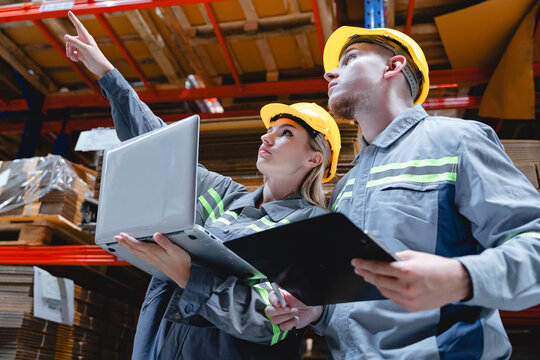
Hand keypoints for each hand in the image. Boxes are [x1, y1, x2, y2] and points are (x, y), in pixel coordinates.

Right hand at [64, 11, 113, 76]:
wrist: (101, 69)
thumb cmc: (96, 58)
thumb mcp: (85, 50)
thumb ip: (75, 43)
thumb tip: (65, 36)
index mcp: (86, 37)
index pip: (78, 26)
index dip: (73, 19)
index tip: (69, 12)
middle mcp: (83, 41)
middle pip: (70, 40)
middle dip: (69, 47)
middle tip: (70, 55)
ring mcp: (82, 47)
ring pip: (70, 47)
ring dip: (70, 53)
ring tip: (74, 59)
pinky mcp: (80, 53)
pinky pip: (72, 53)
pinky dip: (72, 56)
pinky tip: (77, 60)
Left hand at [114, 232, 191, 286]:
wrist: (184, 275)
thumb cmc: (181, 262)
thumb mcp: (175, 250)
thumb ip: (165, 242)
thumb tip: (156, 234)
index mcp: (154, 252)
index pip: (138, 244)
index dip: (129, 239)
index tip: (122, 234)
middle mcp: (150, 256)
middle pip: (134, 249)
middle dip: (124, 242)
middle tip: (116, 237)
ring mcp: (152, 260)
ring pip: (136, 253)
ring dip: (127, 247)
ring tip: (121, 243)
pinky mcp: (154, 262)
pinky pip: (140, 256)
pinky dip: (134, 252)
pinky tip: (134, 251)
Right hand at [265, 289, 322, 330]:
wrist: (312, 309)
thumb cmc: (303, 299)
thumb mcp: (297, 292)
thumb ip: (288, 289)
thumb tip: (279, 285)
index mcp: (279, 296)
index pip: (270, 297)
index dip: (273, 301)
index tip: (279, 303)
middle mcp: (277, 307)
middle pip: (269, 311)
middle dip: (280, 311)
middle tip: (290, 308)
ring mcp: (280, 316)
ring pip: (275, 320)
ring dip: (287, 316)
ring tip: (296, 311)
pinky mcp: (285, 324)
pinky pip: (283, 327)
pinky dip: (290, 323)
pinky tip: (296, 319)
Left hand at [352, 250, 471, 311]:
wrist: (457, 282)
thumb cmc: (437, 266)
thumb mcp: (415, 256)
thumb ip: (396, 258)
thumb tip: (381, 258)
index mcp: (407, 271)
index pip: (378, 268)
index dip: (364, 264)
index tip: (355, 262)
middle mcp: (406, 287)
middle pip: (378, 280)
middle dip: (366, 273)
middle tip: (358, 269)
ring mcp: (409, 299)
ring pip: (383, 291)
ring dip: (375, 282)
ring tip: (368, 275)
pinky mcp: (412, 307)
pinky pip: (393, 298)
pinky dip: (387, 291)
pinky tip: (383, 284)